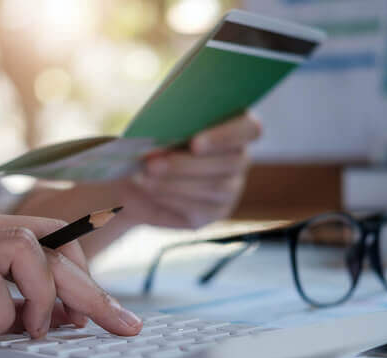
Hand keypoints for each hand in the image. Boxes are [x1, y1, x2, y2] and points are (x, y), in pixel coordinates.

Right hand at [0, 210, 140, 357]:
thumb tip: (64, 318)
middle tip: (119, 324)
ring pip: (24, 250)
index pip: (50, 233)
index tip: (108, 308)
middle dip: (92, 289)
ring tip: (38, 330)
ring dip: (47, 296)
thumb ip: (9, 307)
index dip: (86, 269)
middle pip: (48, 243)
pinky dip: (0, 315)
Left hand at [122, 113, 260, 228]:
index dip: (226, 136)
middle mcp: (239, 157)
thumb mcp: (160, 118)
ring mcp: (231, 188)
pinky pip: (200, 209)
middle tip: (153, 164)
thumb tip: (168, 127)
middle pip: (229, 162)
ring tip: (145, 176)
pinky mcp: (214, 211)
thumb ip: (172, 116)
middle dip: (187, 164)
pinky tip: (151, 191)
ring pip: (214, 187)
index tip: (195, 144)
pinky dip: (172, 198)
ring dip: (175, 182)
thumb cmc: (153, 135)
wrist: (136, 171)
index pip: (250, 129)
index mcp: (235, 125)